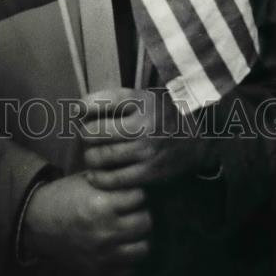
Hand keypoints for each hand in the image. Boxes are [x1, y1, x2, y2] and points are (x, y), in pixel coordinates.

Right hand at [21, 172, 150, 275]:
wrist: (37, 222)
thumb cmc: (63, 196)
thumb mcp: (86, 180)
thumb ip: (111, 181)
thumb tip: (136, 177)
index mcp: (102, 205)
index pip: (140, 197)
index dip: (138, 192)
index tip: (132, 193)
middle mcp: (106, 231)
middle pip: (145, 223)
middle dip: (142, 213)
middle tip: (135, 211)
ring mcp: (105, 254)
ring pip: (143, 249)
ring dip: (139, 238)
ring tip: (132, 231)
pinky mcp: (100, 271)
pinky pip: (129, 271)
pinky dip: (129, 260)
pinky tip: (122, 248)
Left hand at [81, 87, 218, 190]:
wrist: (198, 136)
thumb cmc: (161, 113)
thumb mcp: (140, 96)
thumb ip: (111, 100)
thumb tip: (76, 110)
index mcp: (139, 100)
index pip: (96, 102)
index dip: (82, 108)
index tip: (80, 112)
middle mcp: (142, 124)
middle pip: (93, 133)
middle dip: (84, 135)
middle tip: (87, 137)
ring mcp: (146, 150)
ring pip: (100, 157)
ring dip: (90, 158)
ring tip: (92, 156)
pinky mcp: (150, 173)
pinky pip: (114, 179)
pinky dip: (100, 178)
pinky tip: (97, 175)